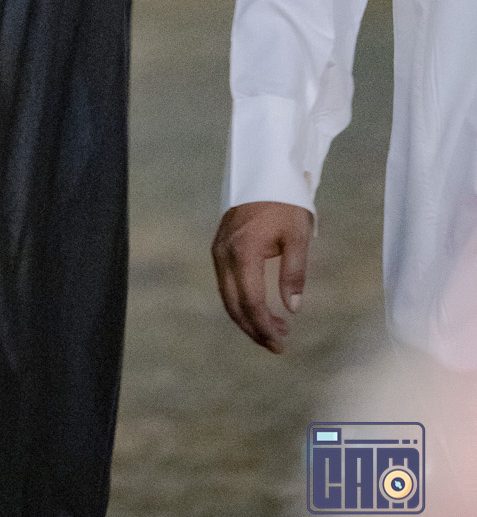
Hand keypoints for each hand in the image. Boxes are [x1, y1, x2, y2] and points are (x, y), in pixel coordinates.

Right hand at [212, 200, 312, 352]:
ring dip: (246, 317)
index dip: (264, 326)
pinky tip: (257, 308)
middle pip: (234, 304)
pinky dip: (239, 301)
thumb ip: (294, 273)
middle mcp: (224, 253)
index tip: (282, 342)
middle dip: (254, 329)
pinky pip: (226, 283)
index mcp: (243, 251)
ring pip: (227, 295)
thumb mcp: (297, 236)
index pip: (250, 301)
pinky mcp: (220, 246)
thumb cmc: (285, 202)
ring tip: (272, 330)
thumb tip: (292, 309)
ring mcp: (218, 249)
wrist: (265, 171)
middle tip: (277, 345)